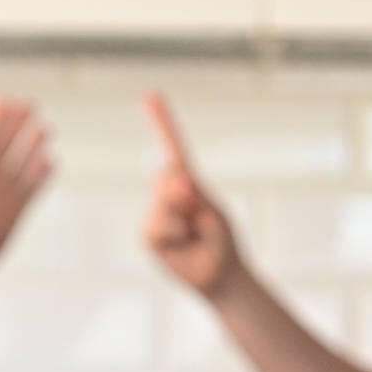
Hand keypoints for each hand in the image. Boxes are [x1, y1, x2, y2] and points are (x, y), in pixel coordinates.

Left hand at [0, 99, 51, 280]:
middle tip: (30, 104)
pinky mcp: (14, 213)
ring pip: (20, 164)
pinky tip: (51, 161)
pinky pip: (31, 190)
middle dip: (17, 125)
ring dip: (32, 146)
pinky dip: (40, 176)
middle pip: (4, 145)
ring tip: (45, 127)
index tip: (2, 101)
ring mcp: (0, 194)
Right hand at [141, 92, 243, 298]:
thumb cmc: (221, 243)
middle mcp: (167, 195)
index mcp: (187, 184)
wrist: (222, 276)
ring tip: (193, 233)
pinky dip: (174, 231)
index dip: (162, 123)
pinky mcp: (150, 235)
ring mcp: (156, 214)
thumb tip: (175, 182)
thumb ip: (191, 194)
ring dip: (181, 215)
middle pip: (167, 174)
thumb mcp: (212, 211)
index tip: (151, 95)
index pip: (173, 148)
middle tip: (197, 209)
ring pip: (161, 201)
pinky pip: (157, 224)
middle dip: (183, 188)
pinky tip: (184, 242)